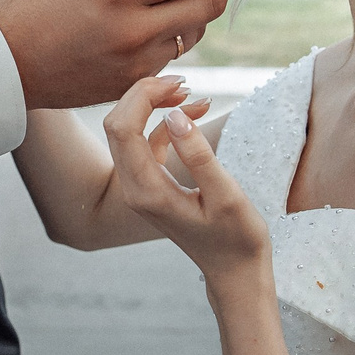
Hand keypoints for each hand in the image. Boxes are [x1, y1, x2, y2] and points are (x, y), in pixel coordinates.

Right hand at [0, 0, 236, 109]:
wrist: (8, 65)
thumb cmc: (40, 5)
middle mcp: (135, 30)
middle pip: (209, 2)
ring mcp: (139, 63)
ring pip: (196, 30)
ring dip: (196, 8)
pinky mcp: (136, 86)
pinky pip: (173, 54)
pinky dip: (172, 34)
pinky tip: (149, 22)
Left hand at [103, 77, 269, 277]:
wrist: (234, 271)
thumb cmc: (236, 238)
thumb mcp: (226, 196)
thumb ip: (199, 155)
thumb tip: (175, 114)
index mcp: (146, 191)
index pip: (122, 128)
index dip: (143, 95)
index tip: (179, 83)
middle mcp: (134, 188)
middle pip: (117, 125)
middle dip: (145, 95)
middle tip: (184, 82)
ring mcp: (140, 187)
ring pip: (129, 131)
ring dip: (155, 106)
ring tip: (196, 94)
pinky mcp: (152, 184)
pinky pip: (147, 143)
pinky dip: (167, 123)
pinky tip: (196, 112)